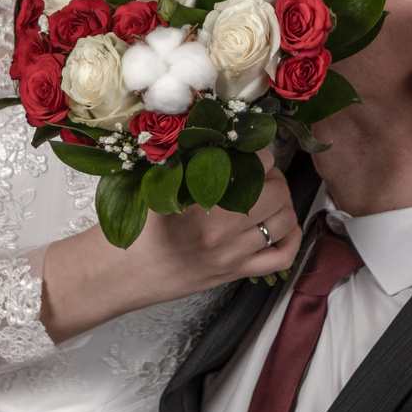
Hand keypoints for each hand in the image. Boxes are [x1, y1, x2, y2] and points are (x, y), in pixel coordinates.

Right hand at [41, 150, 301, 341]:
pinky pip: (282, 258)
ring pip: (284, 222)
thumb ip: (187, 161)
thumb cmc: (133, 228)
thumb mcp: (155, 186)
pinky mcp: (235, 274)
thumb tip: (220, 137)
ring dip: (283, 202)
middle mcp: (221, 232)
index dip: (257, 153)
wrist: (120, 274)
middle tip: (258, 172)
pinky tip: (282, 224)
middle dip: (273, 176)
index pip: (253, 167)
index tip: (248, 149)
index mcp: (200, 205)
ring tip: (267, 194)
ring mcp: (232, 256)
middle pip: (276, 193)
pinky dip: (291, 238)